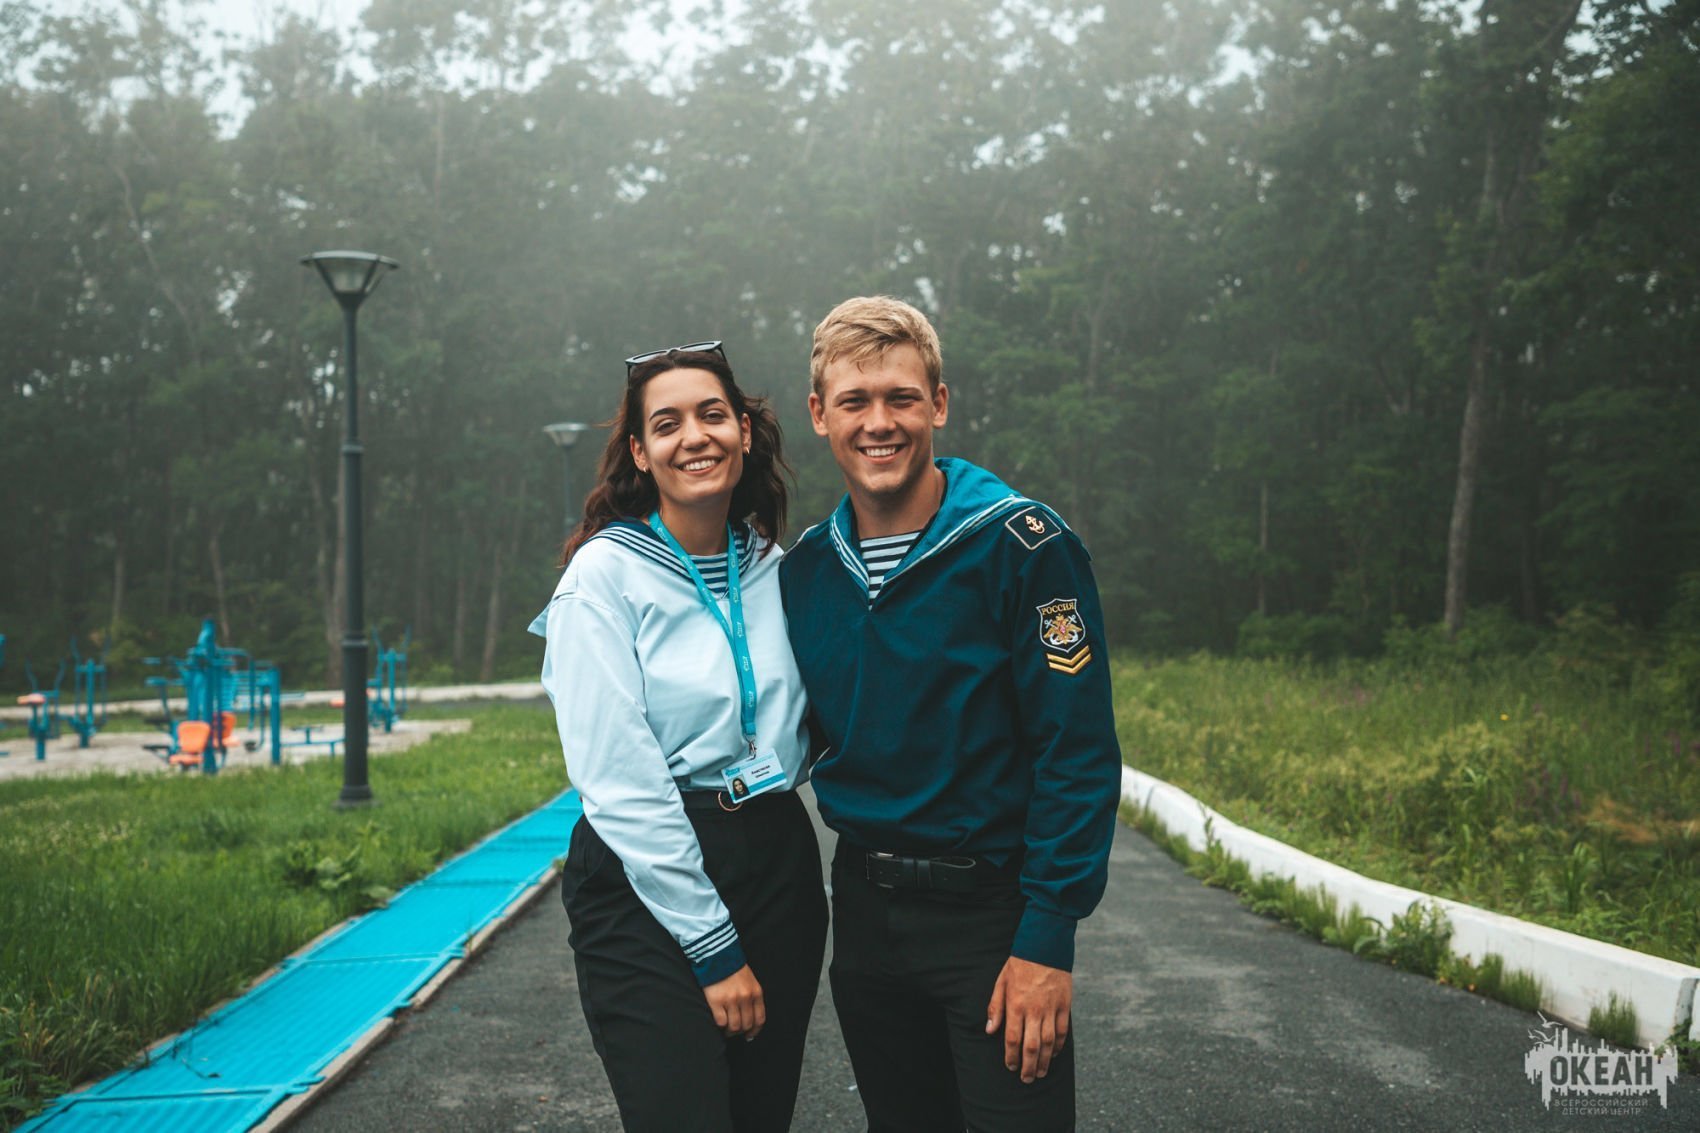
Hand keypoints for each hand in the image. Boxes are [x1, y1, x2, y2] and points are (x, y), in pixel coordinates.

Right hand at [704, 964, 765, 1039]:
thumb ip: (752, 998)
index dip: (755, 1031)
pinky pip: (721, 1022)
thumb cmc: (733, 969)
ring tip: (725, 1029)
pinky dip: (720, 1026)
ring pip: (734, 1026)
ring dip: (730, 1031)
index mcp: (756, 992)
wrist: (718, 955)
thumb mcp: (750, 981)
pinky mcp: (716, 1001)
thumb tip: (751, 1019)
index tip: (749, 1035)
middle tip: (735, 1031)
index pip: (760, 1019)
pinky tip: (719, 1023)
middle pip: (746, 1024)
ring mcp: (731, 1000)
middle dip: (741, 1031)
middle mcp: (745, 997)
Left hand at [984, 956, 1071, 1083]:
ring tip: (1041, 1072)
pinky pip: (1062, 1031)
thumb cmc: (1019, 964)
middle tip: (1027, 1079)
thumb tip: (989, 1030)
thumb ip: (995, 1007)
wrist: (1045, 946)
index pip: (1012, 1038)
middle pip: (1031, 1046)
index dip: (1011, 1056)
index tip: (1010, 1066)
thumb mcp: (1001, 982)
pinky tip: (1054, 1054)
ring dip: (1045, 1061)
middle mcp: (1033, 1010)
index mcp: (1015, 1005)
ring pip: (1048, 1042)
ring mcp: (1050, 1009)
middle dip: (1028, 1066)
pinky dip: (1058, 1045)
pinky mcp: (1064, 1005)